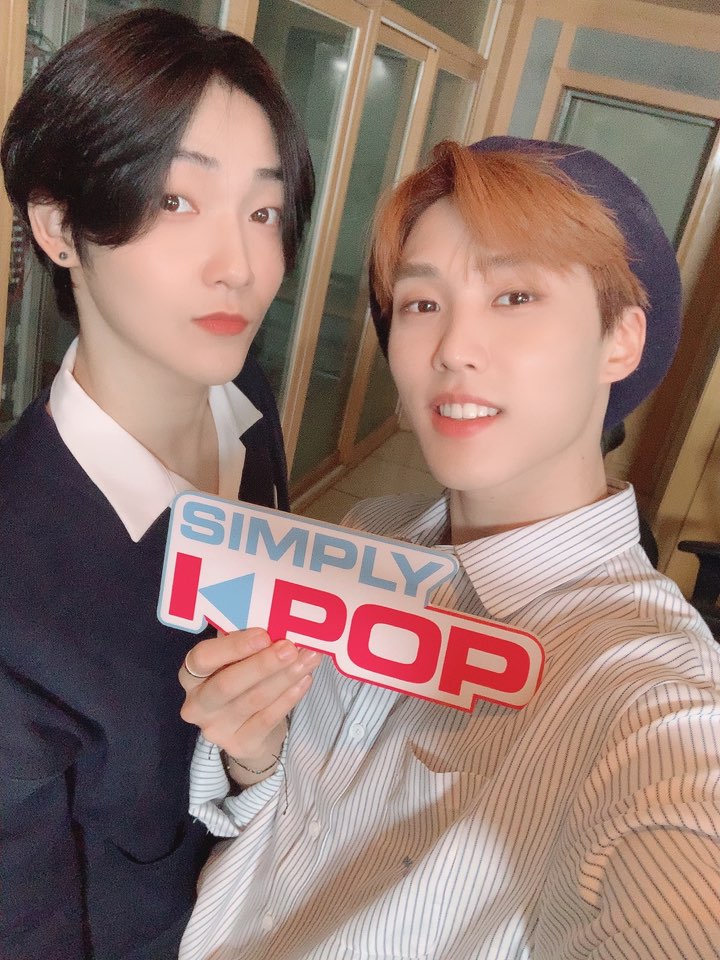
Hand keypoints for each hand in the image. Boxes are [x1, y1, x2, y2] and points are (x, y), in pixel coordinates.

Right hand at [179, 628, 320, 782]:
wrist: (250, 731)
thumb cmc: (242, 680)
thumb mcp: (236, 659)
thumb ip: (246, 641)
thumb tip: (275, 618)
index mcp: (191, 676)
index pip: (201, 659)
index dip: (232, 647)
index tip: (263, 635)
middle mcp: (197, 704)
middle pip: (227, 685)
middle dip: (262, 664)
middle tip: (290, 648)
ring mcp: (216, 729)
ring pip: (253, 700)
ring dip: (284, 677)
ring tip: (308, 659)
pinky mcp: (240, 745)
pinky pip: (268, 719)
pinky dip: (289, 698)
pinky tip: (305, 680)